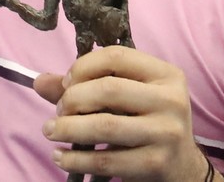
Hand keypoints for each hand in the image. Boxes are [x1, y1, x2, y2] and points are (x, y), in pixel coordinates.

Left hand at [32, 45, 212, 181]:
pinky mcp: (155, 164)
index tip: (66, 82)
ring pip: (104, 126)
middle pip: (108, 89)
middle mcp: (171, 100)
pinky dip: (75, 159)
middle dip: (73, 98)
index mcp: (166, 74)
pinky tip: (60, 157)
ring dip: (67, 128)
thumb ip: (87, 86)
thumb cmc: (148, 123)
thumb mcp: (129, 98)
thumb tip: (40, 82)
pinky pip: (105, 160)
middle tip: (59, 110)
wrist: (182, 167)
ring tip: (50, 131)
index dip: (83, 66)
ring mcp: (166, 133)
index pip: (117, 56)